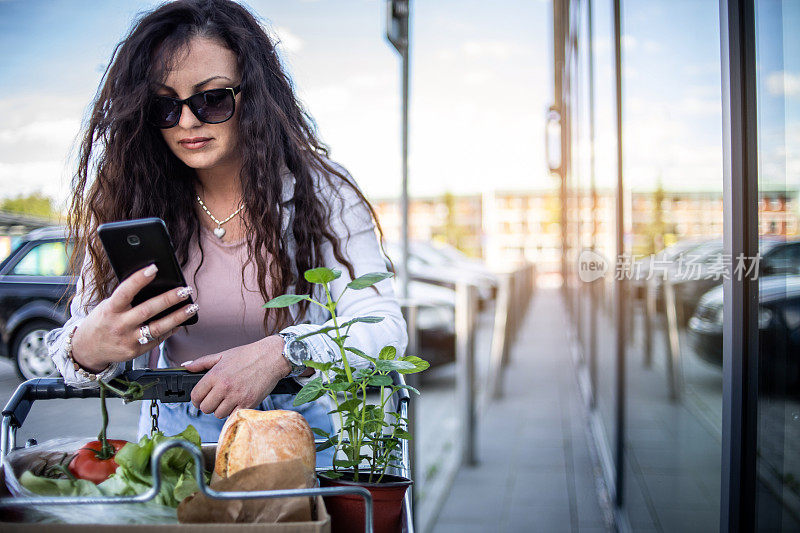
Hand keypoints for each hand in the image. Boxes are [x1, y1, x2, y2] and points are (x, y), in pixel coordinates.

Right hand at [71, 264, 198, 372]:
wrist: (87, 349)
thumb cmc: (102, 321)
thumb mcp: (107, 306)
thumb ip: (125, 299)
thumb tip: (153, 285)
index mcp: (110, 310)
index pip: (125, 292)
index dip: (139, 280)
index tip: (154, 268)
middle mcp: (119, 325)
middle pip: (147, 310)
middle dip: (169, 299)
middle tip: (185, 290)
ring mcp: (128, 340)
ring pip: (157, 328)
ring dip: (178, 317)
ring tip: (192, 307)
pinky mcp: (135, 351)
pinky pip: (157, 340)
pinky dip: (171, 330)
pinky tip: (181, 322)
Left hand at [183, 335, 291, 418]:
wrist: (272, 357)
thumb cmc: (249, 355)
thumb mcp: (223, 355)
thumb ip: (202, 362)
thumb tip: (186, 366)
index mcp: (215, 375)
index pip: (196, 395)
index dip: (196, 398)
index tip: (200, 398)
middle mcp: (224, 387)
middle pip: (205, 408)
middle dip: (207, 405)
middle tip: (214, 400)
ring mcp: (236, 397)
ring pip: (218, 414)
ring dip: (221, 409)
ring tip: (227, 400)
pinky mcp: (248, 403)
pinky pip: (233, 416)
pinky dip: (233, 412)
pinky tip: (236, 403)